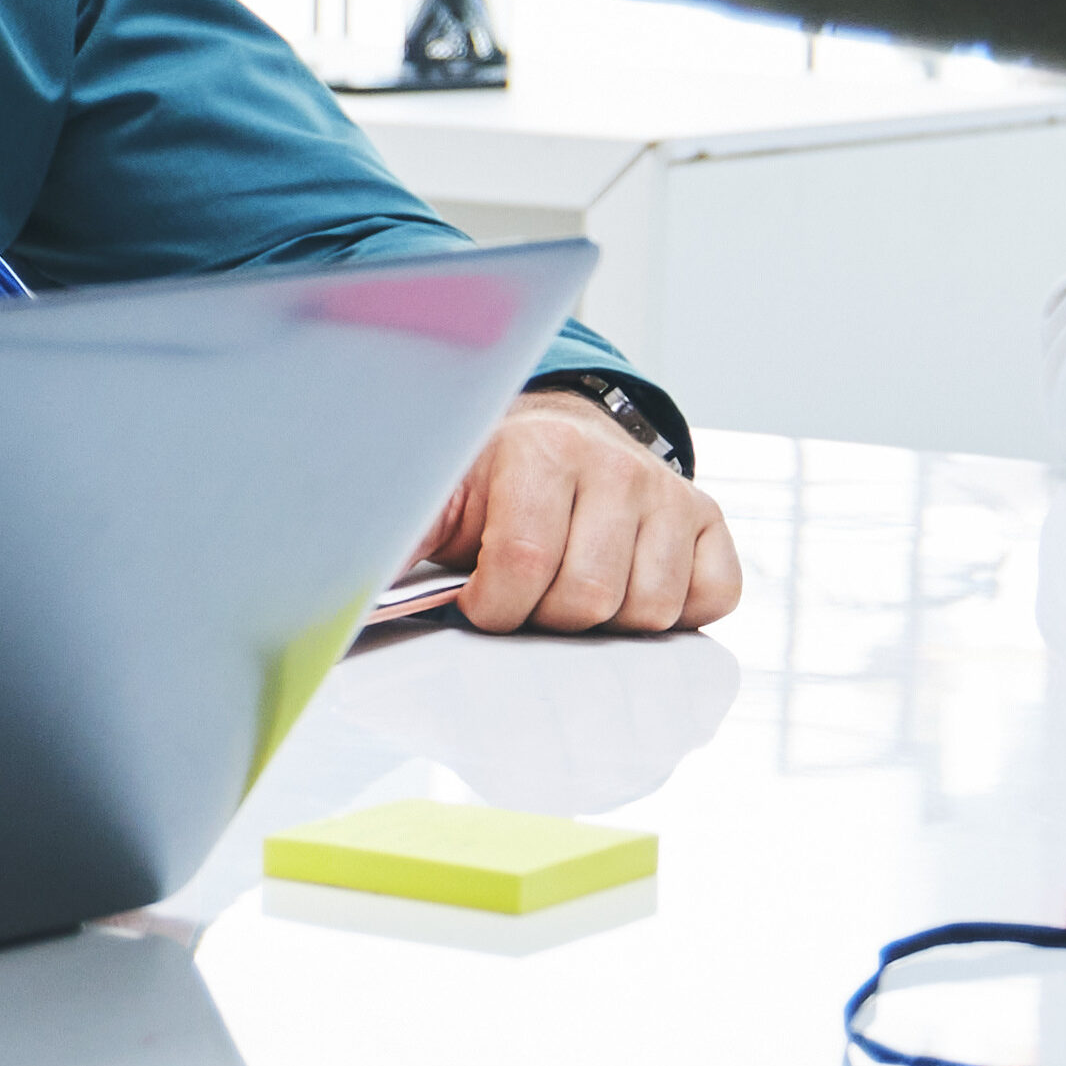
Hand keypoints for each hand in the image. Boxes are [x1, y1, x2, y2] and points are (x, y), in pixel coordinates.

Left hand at [417, 396, 741, 633]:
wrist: (554, 441)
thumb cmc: (492, 487)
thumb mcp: (439, 499)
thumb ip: (400, 539)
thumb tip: (352, 592)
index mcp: (542, 452)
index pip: (525, 563)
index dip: (494, 608)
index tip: (478, 604)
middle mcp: (616, 466)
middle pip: (590, 597)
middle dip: (546, 620)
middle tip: (527, 601)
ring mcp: (670, 492)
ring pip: (651, 609)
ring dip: (607, 624)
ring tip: (571, 592)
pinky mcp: (709, 519)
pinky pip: (714, 597)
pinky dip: (676, 614)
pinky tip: (630, 589)